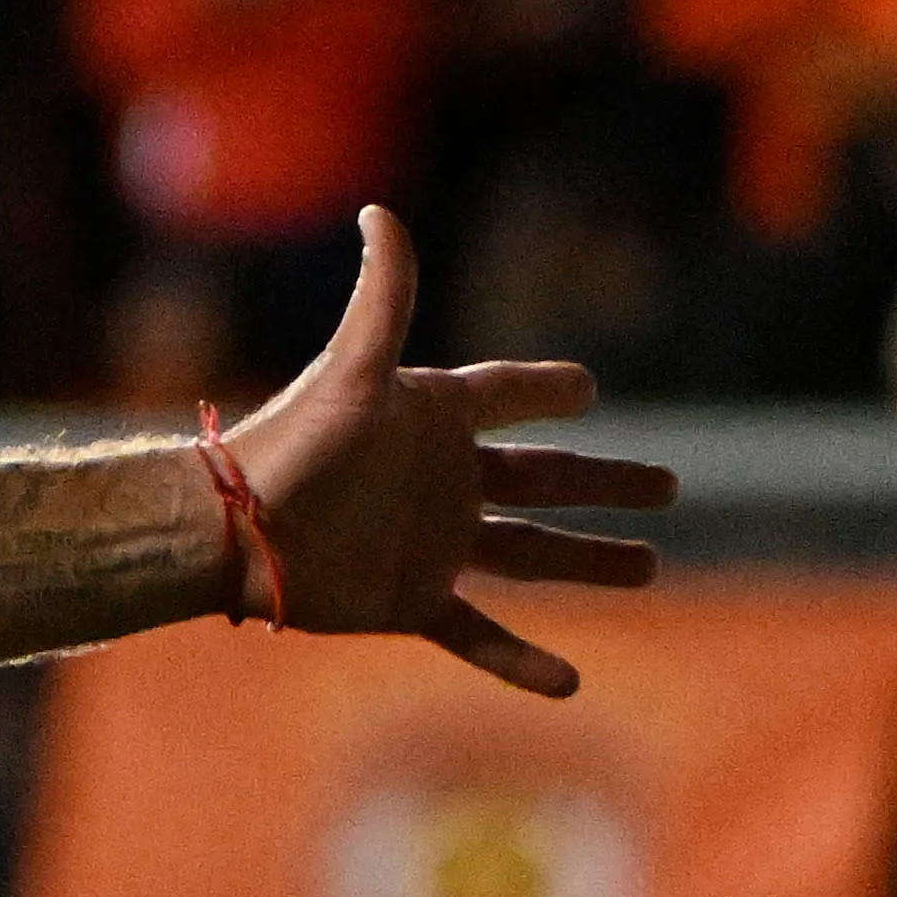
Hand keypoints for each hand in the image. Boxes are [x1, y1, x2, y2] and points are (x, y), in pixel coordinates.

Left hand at [226, 206, 676, 696]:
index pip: (506, 394)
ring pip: (530, 554)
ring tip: (649, 566)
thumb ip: (384, 295)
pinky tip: (569, 684)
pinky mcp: (411, 601)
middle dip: (604, 484)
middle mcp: (442, 480)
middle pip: (543, 480)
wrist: (228, 532)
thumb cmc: (287, 445)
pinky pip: (478, 633)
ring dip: (588, 561)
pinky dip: (520, 660)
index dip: (544, 390)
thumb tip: (381, 212)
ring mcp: (433, 544)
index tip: (585, 389)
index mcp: (433, 419)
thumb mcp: (350, 368)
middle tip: (668, 487)